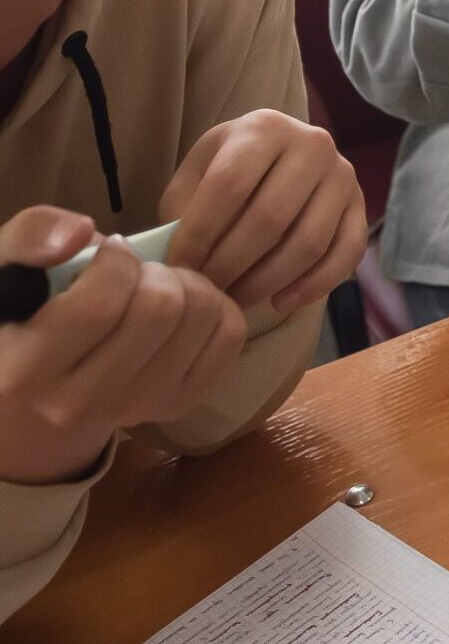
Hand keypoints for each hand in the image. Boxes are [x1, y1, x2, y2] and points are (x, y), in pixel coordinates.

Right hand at [0, 206, 245, 485]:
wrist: (40, 388)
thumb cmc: (24, 312)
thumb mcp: (7, 266)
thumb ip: (32, 236)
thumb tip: (82, 233)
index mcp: (25, 371)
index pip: (99, 305)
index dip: (116, 260)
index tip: (108, 253)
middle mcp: (77, 405)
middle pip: (161, 308)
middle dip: (155, 270)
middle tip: (136, 272)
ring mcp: (133, 410)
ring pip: (203, 316)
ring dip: (189, 283)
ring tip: (157, 286)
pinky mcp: (178, 404)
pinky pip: (231, 335)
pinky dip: (219, 306)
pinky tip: (184, 307)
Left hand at [161, 111, 366, 313]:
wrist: (276, 159)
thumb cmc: (227, 172)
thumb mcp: (197, 175)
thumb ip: (184, 210)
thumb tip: (181, 263)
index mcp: (264, 127)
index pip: (230, 185)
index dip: (200, 234)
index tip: (179, 268)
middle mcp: (313, 143)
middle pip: (270, 217)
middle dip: (231, 265)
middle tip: (206, 291)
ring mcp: (343, 175)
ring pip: (308, 242)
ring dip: (266, 281)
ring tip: (234, 299)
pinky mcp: (361, 207)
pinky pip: (345, 254)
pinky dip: (313, 286)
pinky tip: (279, 302)